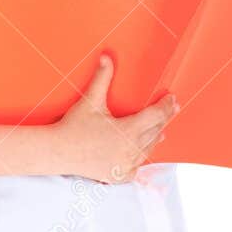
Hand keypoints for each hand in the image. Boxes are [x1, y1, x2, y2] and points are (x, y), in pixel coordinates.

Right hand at [50, 53, 178, 182]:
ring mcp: (125, 165)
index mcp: (128, 131)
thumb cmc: (74, 125)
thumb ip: (102, 78)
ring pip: (148, 149)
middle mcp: (130, 150)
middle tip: (172, 109)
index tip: (173, 99)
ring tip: (161, 130)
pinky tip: (143, 151)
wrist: (58, 152)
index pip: (156, 116)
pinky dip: (141, 157)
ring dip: (155, 138)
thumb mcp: (90, 101)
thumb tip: (106, 56)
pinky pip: (137, 166)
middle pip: (156, 132)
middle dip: (164, 119)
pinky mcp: (119, 176)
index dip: (166, 106)